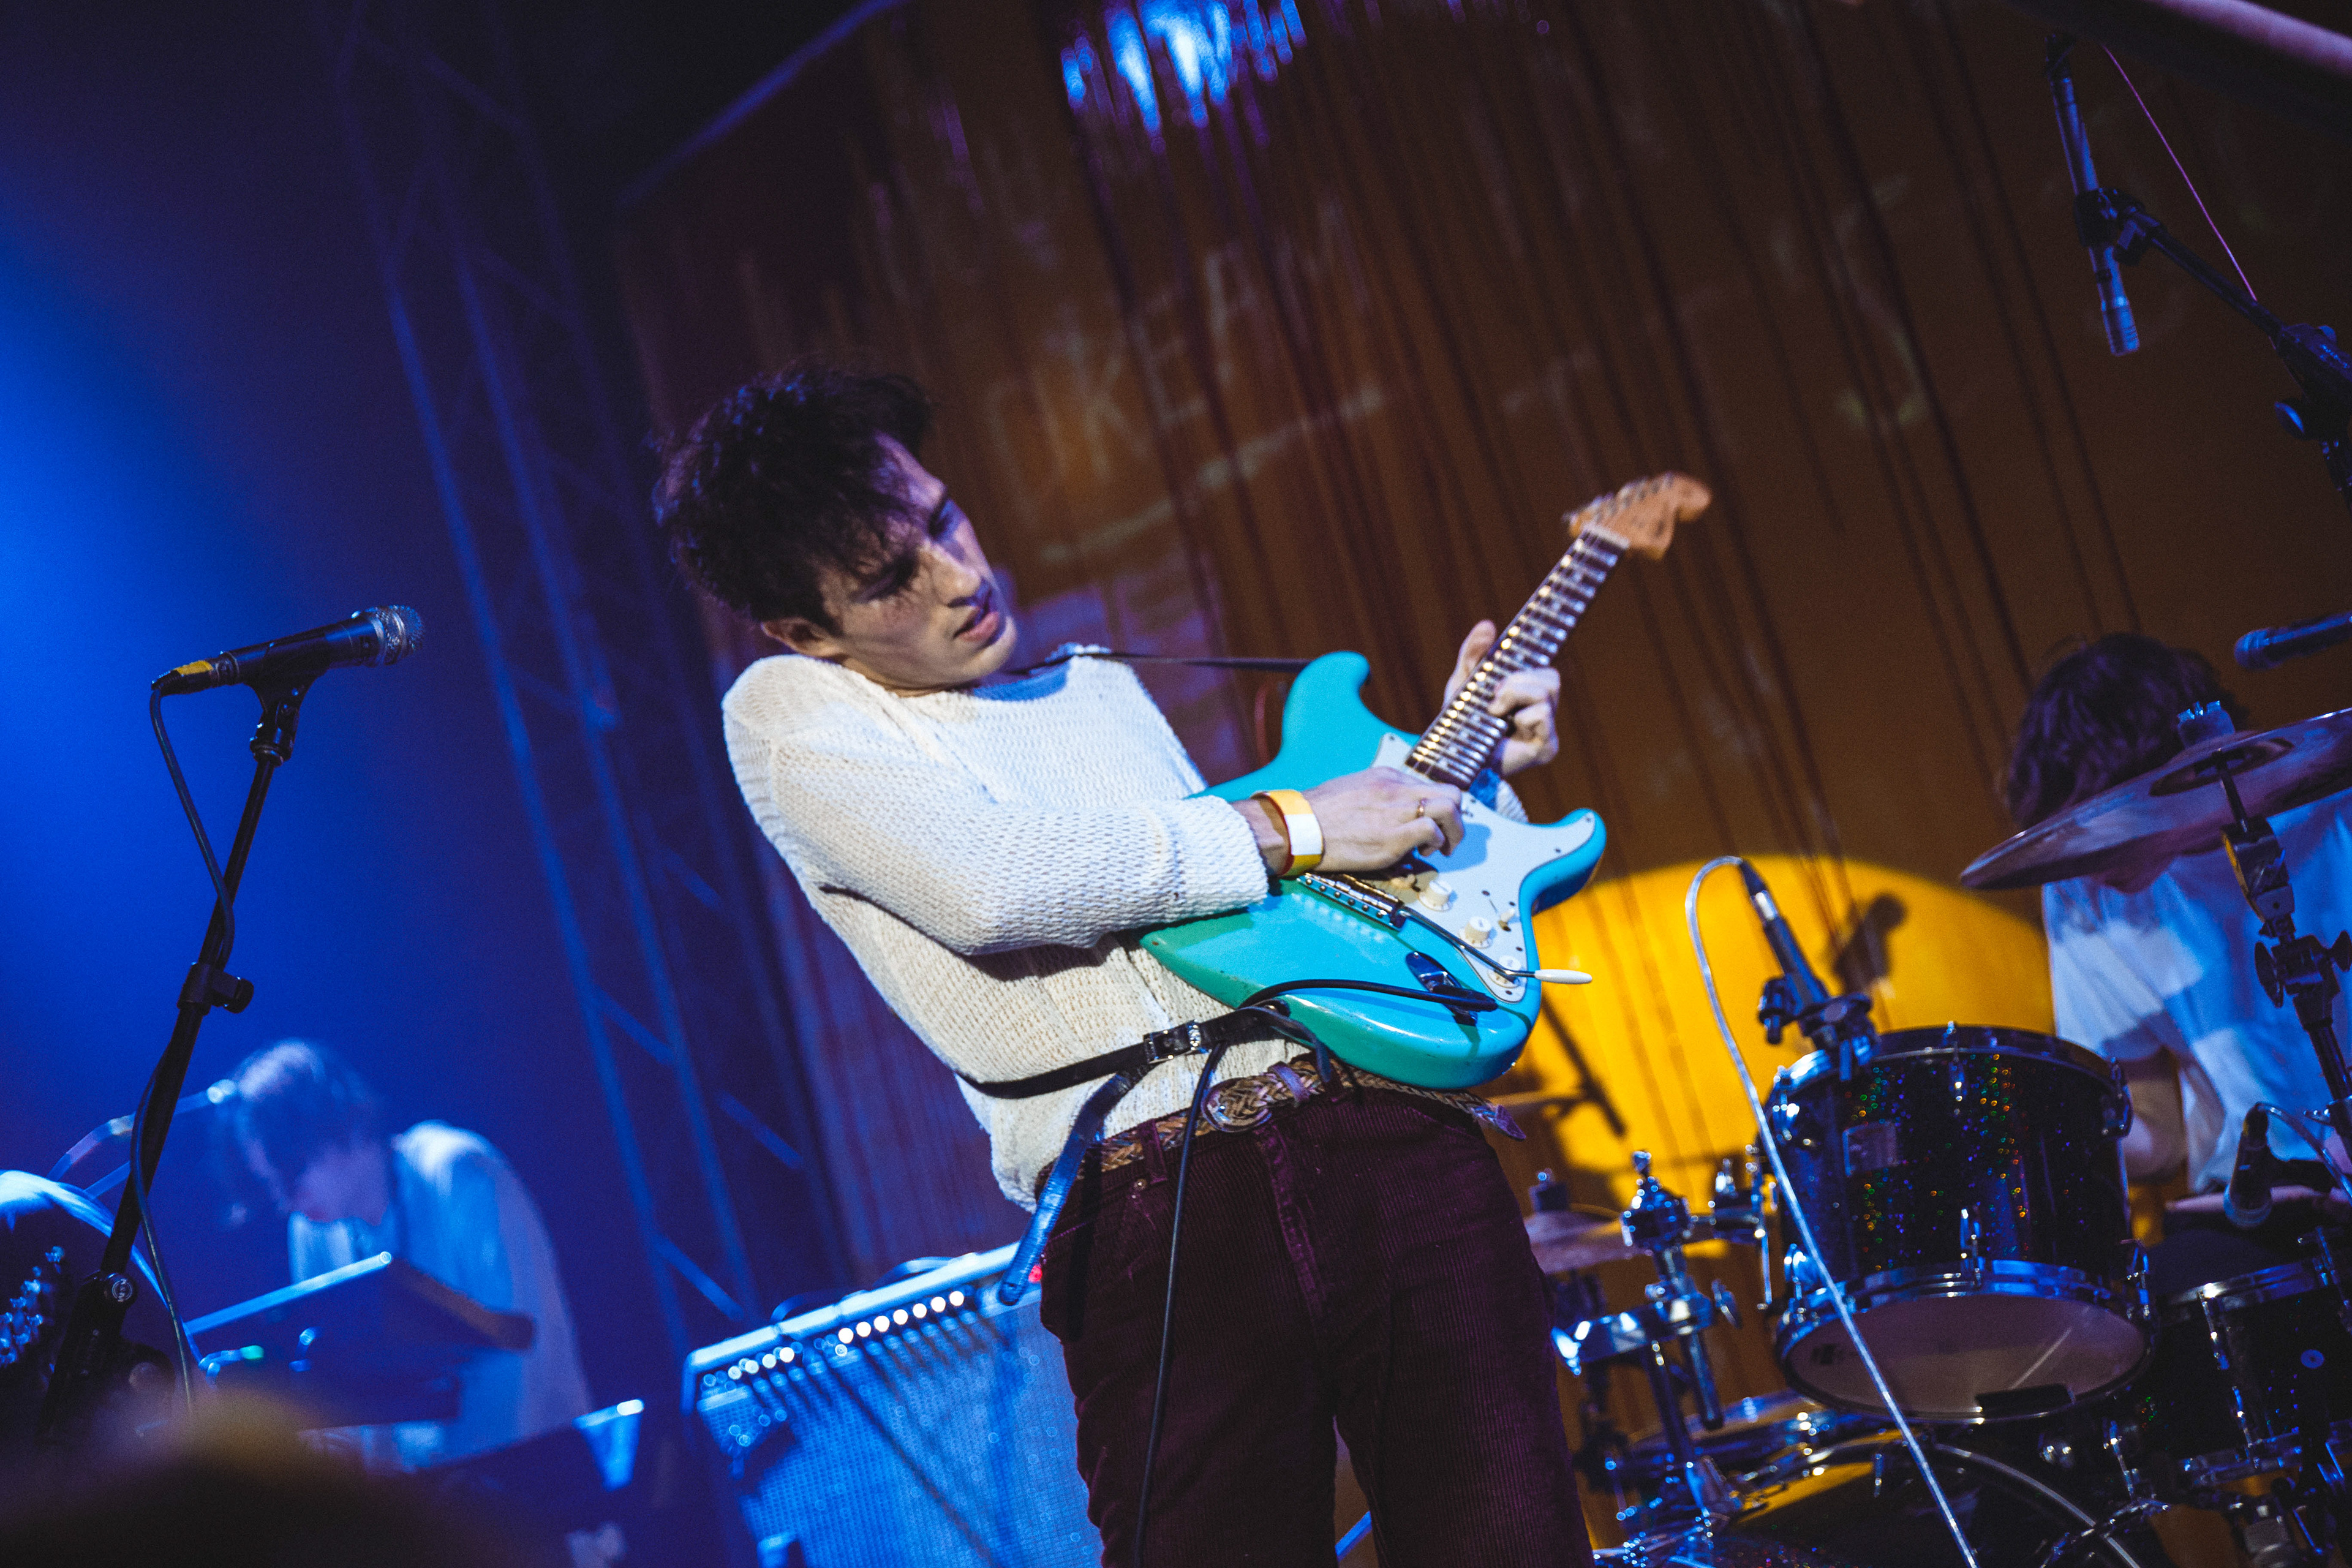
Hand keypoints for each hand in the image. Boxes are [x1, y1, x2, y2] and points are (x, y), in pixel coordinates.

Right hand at [1239, 768, 1462, 873]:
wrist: (1299, 826)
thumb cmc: (1318, 815)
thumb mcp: (1353, 791)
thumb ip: (1379, 799)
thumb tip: (1393, 817)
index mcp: (1387, 777)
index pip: (1430, 786)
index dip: (1438, 808)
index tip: (1434, 824)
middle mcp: (1396, 789)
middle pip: (1451, 794)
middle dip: (1457, 819)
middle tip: (1447, 838)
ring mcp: (1396, 810)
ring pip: (1450, 808)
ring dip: (1453, 832)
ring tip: (1440, 848)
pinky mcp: (1393, 835)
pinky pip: (1432, 831)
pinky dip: (1434, 843)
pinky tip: (1421, 854)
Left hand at [1445, 620, 1559, 776]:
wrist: (1452, 760)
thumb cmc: (1460, 724)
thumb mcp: (1462, 684)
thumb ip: (1473, 654)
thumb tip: (1488, 624)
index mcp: (1529, 697)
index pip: (1546, 669)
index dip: (1548, 652)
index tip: (1547, 629)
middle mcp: (1544, 712)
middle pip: (1551, 677)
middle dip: (1518, 680)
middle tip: (1494, 695)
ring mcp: (1547, 730)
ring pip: (1547, 691)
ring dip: (1514, 695)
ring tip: (1494, 711)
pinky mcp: (1546, 747)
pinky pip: (1541, 714)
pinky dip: (1520, 715)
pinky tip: (1504, 727)